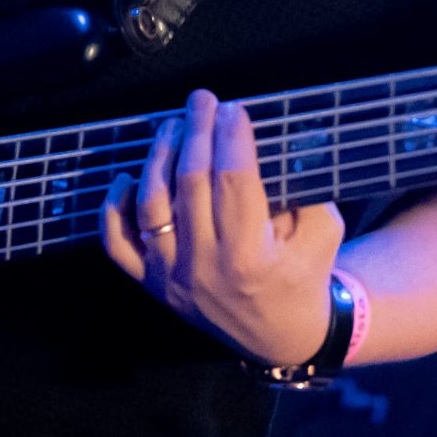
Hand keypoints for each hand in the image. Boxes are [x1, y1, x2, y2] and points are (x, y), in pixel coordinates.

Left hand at [103, 88, 344, 366]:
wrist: (281, 336)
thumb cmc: (304, 273)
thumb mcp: (323, 230)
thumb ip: (303, 186)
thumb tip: (275, 133)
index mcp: (251, 257)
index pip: (233, 179)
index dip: (232, 137)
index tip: (234, 108)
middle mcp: (204, 268)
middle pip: (191, 183)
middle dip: (197, 132)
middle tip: (202, 100)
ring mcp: (171, 278)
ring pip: (151, 204)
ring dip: (158, 156)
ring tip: (172, 125)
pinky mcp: (151, 284)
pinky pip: (118, 243)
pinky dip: (113, 206)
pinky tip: (127, 175)